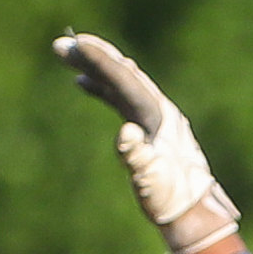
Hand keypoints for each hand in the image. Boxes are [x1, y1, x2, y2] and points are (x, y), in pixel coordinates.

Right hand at [52, 33, 241, 253]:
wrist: (190, 210)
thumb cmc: (169, 199)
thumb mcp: (151, 179)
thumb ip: (138, 156)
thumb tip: (125, 131)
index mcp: (157, 115)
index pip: (124, 79)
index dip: (100, 60)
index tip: (76, 43)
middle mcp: (157, 107)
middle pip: (121, 72)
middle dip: (93, 56)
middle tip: (62, 44)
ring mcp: (153, 115)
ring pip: (121, 81)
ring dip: (96, 66)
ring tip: (68, 53)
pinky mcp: (148, 125)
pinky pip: (121, 97)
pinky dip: (102, 88)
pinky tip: (82, 84)